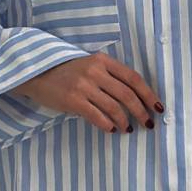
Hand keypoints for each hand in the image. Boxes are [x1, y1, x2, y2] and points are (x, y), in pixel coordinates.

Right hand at [7, 53, 164, 133]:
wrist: (33, 73)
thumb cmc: (64, 72)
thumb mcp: (87, 66)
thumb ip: (107, 77)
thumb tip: (131, 99)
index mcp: (102, 60)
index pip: (133, 78)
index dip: (149, 94)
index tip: (158, 108)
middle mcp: (95, 71)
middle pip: (127, 94)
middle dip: (141, 111)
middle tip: (147, 123)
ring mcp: (83, 85)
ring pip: (114, 107)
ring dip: (125, 121)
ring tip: (128, 129)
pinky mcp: (73, 100)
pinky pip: (97, 116)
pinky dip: (108, 125)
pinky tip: (112, 130)